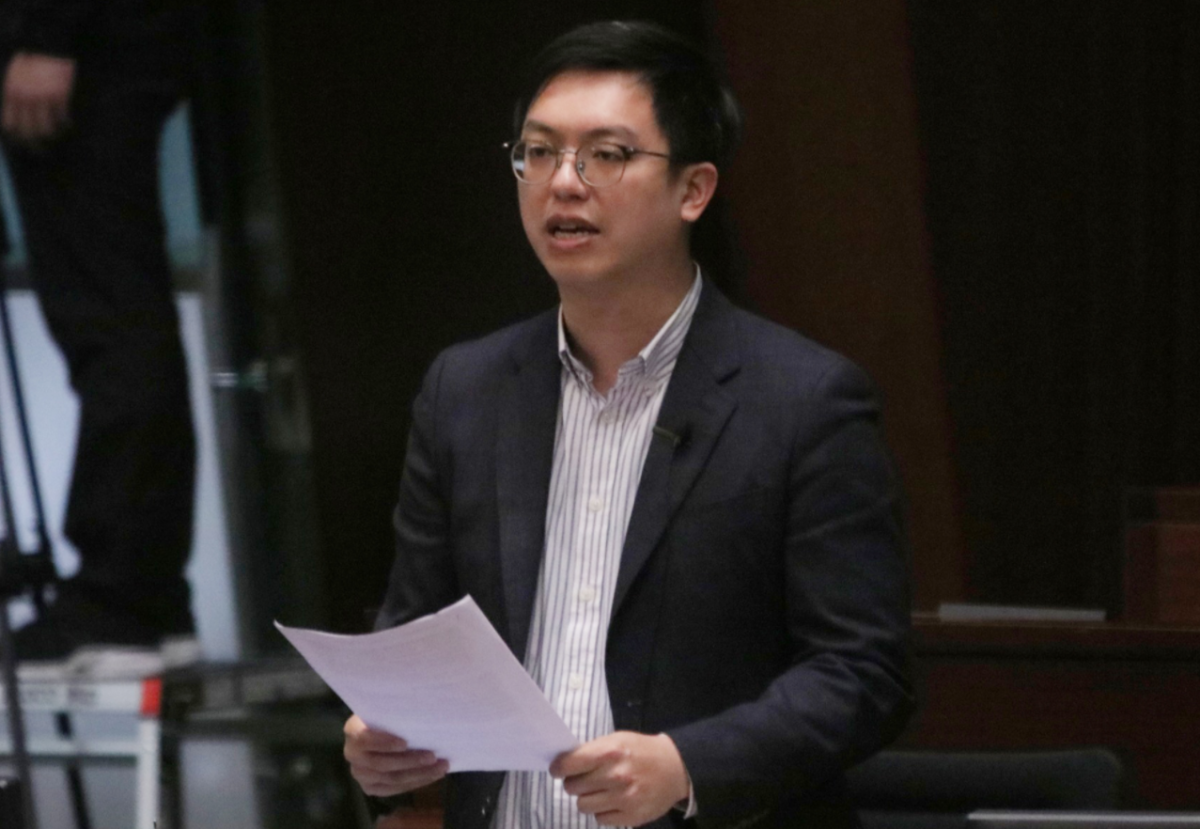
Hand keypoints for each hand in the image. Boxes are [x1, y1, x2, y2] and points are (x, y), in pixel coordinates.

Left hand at [2, 52, 75, 143]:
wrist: (48, 44)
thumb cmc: (33, 61)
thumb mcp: (14, 77)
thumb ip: (15, 95)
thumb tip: (18, 118)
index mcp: (11, 93)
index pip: (10, 125)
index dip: (18, 138)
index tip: (25, 143)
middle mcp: (25, 97)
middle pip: (29, 132)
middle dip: (36, 146)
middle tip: (44, 152)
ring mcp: (43, 97)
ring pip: (47, 129)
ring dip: (54, 136)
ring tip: (59, 136)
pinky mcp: (59, 95)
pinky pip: (63, 118)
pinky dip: (67, 124)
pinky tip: (69, 124)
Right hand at [343, 714, 448, 796]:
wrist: (376, 731)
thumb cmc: (387, 715)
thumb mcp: (387, 708)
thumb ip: (397, 708)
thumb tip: (420, 699)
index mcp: (352, 730)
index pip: (364, 738)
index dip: (384, 743)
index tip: (405, 743)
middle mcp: (352, 754)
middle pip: (381, 763)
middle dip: (410, 761)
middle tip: (433, 756)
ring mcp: (360, 774)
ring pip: (391, 778)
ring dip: (419, 774)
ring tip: (440, 767)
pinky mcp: (370, 787)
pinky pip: (394, 789)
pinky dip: (415, 783)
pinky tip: (432, 776)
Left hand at [550, 731, 689, 826]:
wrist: (675, 769)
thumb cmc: (641, 751)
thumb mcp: (618, 740)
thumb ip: (593, 751)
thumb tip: (565, 764)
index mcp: (610, 752)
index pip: (570, 764)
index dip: (559, 768)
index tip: (557, 770)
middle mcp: (616, 776)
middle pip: (573, 787)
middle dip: (574, 783)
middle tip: (583, 779)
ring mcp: (623, 799)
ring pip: (583, 805)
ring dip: (587, 798)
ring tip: (599, 790)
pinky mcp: (630, 817)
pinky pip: (599, 819)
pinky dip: (602, 811)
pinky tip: (613, 800)